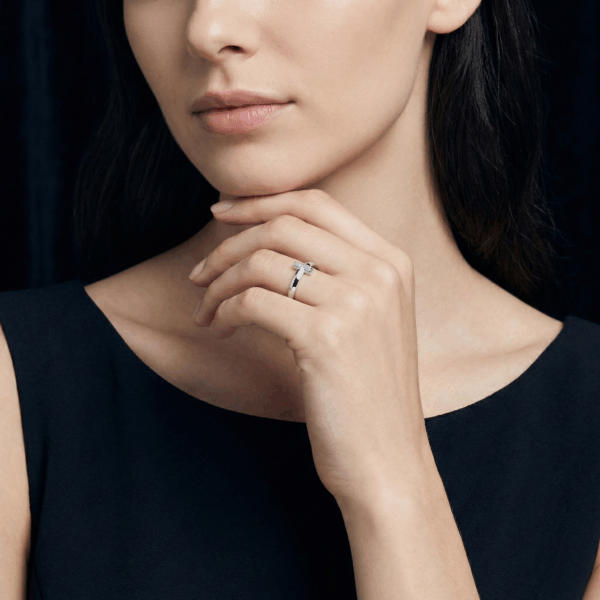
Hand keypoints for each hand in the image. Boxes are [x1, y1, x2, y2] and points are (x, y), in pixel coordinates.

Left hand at [188, 189, 430, 507]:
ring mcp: (355, 303)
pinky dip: (224, 310)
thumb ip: (336, 274)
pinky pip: (252, 301)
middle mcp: (378, 273)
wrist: (387, 458)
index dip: (261, 202)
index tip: (222, 213)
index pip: (316, 204)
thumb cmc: (366, 391)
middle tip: (201, 273)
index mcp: (390, 262)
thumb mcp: (368, 319)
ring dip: (219, 282)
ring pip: (261, 261)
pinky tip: (219, 329)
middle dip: (228, 243)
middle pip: (283, 226)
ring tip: (206, 309)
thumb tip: (265, 241)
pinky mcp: (325, 338)